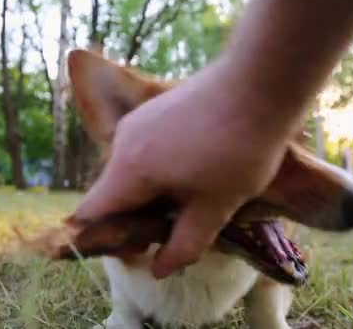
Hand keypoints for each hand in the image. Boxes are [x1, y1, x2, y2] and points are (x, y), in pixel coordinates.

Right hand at [72, 60, 289, 278]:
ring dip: (152, 191)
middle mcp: (124, 141)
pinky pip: (145, 149)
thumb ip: (184, 244)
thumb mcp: (216, 207)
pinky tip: (198, 169)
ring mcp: (140, 120)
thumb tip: (158, 269)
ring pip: (131, 170)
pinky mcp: (157, 109)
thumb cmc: (240, 149)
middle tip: (177, 227)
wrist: (261, 82)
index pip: (91, 213)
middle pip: (111, 192)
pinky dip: (160, 168)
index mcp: (130, 169)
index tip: (142, 245)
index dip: (108, 237)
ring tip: (195, 197)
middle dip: (137, 215)